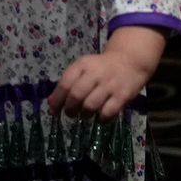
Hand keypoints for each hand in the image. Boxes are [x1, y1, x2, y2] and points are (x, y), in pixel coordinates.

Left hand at [49, 29, 163, 120]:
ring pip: (91, 106)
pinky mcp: (122, 96)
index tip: (53, 111)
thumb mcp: (83, 69)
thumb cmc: (100, 68)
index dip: (57, 100)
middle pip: (76, 95)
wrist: (129, 61)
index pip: (65, 83)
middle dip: (70, 109)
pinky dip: (101, 119)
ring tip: (85, 114)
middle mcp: (95, 74)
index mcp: (82, 65)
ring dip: (84, 115)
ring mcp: (110, 85)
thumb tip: (51, 105)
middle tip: (71, 113)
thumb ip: (67, 84)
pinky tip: (100, 116)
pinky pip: (108, 113)